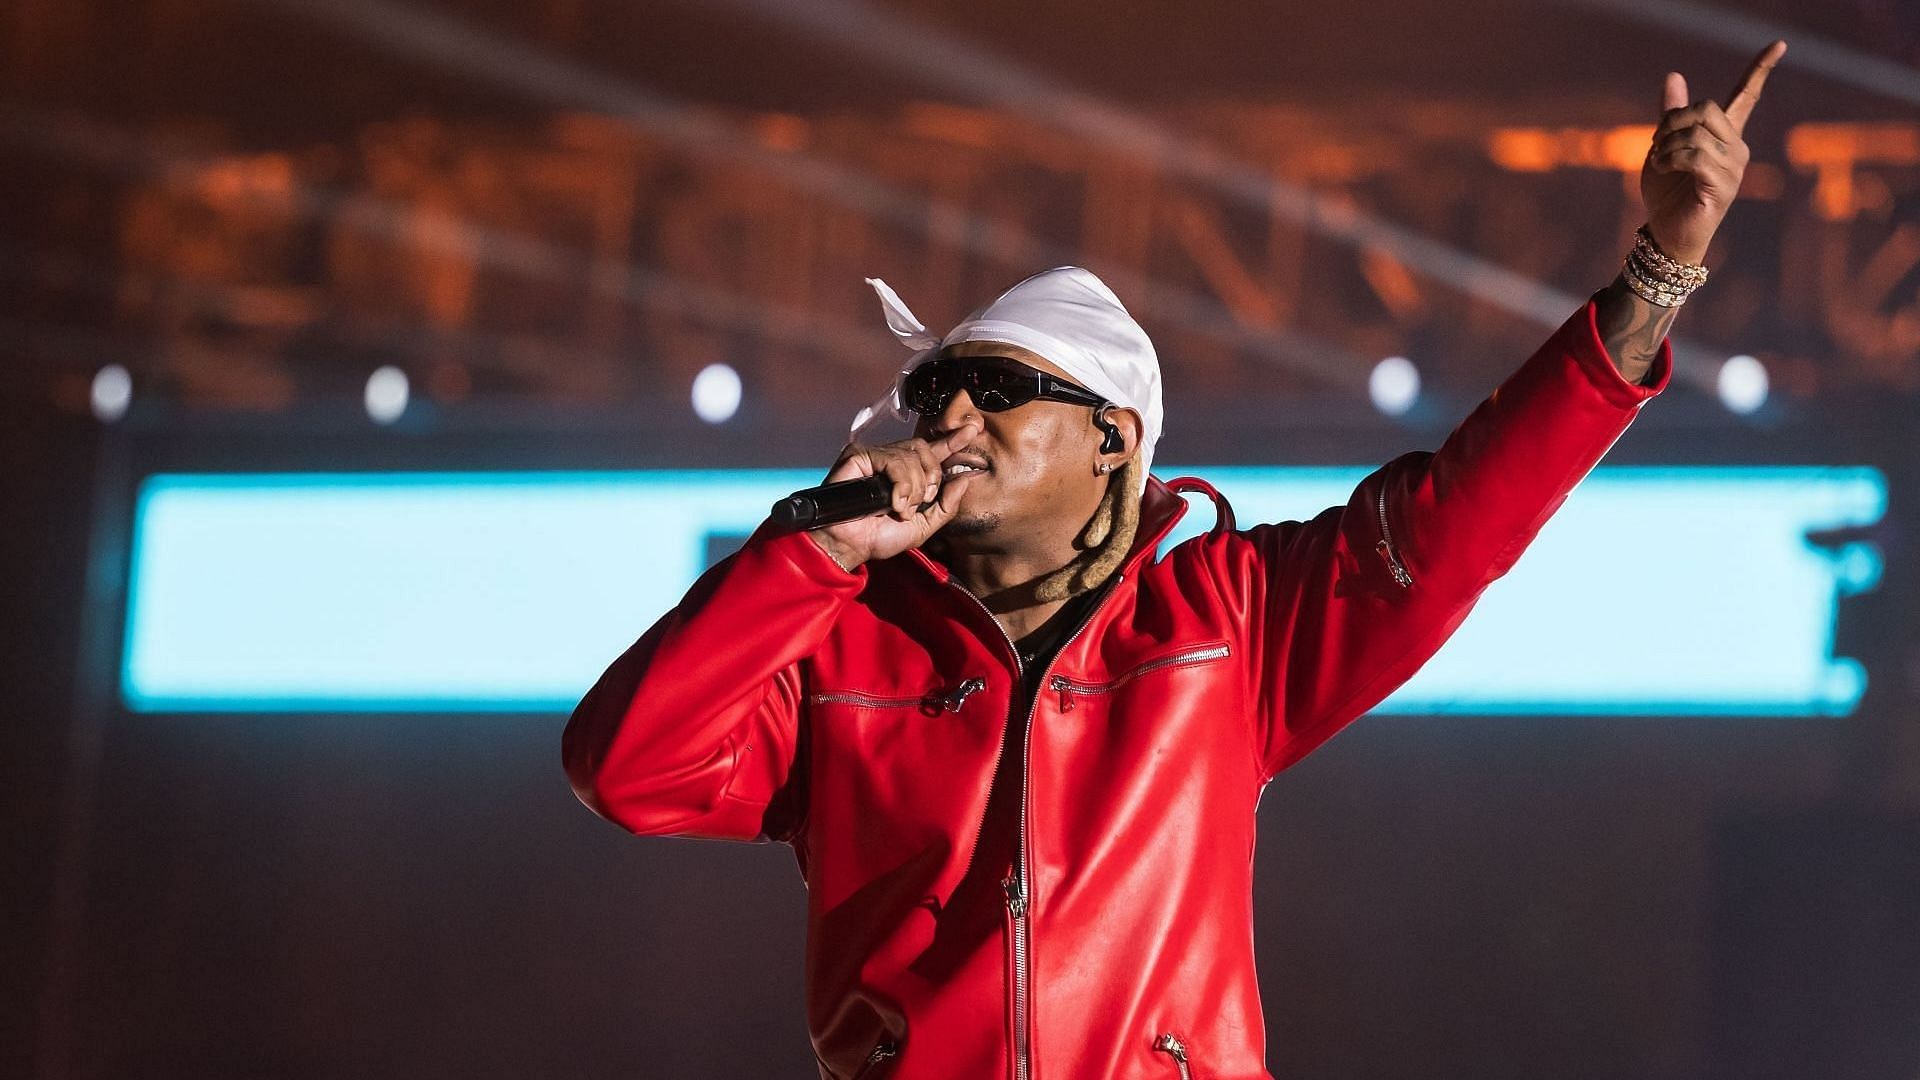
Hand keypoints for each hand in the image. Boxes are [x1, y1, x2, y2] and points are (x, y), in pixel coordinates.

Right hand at [807, 419, 982, 569]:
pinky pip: (893, 459)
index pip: (933, 452)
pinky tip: (893, 501)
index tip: (971, 430)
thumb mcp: (923, 527)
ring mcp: (875, 456)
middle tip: (920, 502)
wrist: (851, 545)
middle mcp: (891, 462)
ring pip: (911, 456)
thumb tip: (965, 479)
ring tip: (900, 508)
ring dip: (913, 488)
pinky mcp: (860, 455)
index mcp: (908, 475)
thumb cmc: (879, 537)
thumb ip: (946, 506)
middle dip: (931, 478)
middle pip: (925, 450)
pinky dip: (900, 483)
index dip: (951, 441)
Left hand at [1641, 39, 1785, 264]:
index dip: (1760, 69)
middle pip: (1707, 108)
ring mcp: (1734, 166)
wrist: (1666, 233)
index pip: (1746, 96)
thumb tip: (1673, 75)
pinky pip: (1694, 155)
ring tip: (1659, 162)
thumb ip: (1671, 114)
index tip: (1779, 44)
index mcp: (1724, 135)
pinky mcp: (1723, 184)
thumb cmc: (1667, 193)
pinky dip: (1670, 158)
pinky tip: (1663, 168)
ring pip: (1696, 133)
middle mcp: (1736, 147)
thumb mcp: (1663, 146)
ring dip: (1665, 145)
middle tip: (1657, 143)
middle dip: (1672, 120)